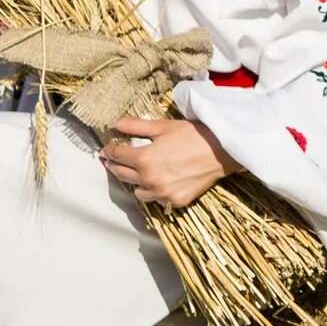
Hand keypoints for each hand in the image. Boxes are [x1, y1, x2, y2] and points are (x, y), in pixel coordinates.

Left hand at [103, 116, 231, 212]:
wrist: (221, 151)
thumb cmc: (193, 135)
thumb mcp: (162, 126)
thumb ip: (136, 126)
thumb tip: (116, 124)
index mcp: (144, 159)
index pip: (117, 156)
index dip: (109, 151)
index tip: (105, 150)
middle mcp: (150, 179)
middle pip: (122, 175)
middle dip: (115, 166)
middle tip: (112, 162)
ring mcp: (162, 193)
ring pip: (138, 192)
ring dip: (135, 182)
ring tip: (136, 174)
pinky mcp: (175, 201)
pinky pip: (157, 200)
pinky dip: (155, 193)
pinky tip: (158, 184)